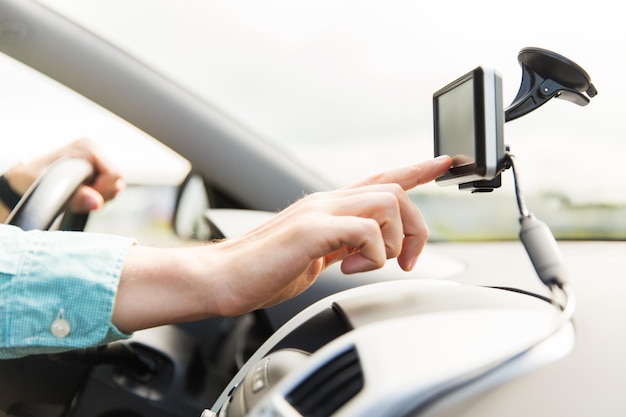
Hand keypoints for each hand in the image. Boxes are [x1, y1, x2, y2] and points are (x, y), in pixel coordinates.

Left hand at [4, 138, 123, 213]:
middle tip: (78, 199)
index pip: (113, 174)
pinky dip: (99, 197)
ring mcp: (97, 161)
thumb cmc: (31, 180)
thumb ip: (74, 196)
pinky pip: (111, 189)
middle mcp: (94, 151)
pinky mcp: (98, 171)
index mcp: (86, 147)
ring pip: (116, 186)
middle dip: (101, 195)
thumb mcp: (49, 189)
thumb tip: (97, 202)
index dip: (100, 191)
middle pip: (117, 180)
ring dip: (100, 197)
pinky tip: (82, 196)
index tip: (80, 196)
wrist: (23, 180)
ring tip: (78, 197)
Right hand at [114, 155, 451, 330]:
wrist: (223, 278)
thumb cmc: (265, 269)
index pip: (381, 178)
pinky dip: (372, 255)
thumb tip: (371, 250)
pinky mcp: (312, 229)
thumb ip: (345, 245)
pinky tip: (349, 269)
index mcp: (329, 206)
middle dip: (415, 227)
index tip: (445, 162)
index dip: (416, 170)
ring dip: (391, 241)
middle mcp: (327, 201)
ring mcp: (319, 211)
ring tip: (368, 266)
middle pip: (395, 190)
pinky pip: (366, 231)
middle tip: (406, 261)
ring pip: (387, 203)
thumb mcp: (317, 255)